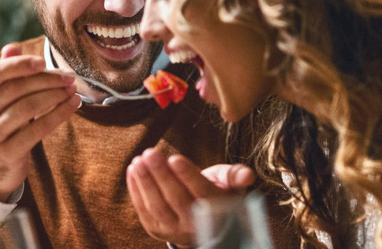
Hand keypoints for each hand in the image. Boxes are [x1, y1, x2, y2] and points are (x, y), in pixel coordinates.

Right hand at [0, 44, 81, 200]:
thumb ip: (4, 73)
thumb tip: (13, 47)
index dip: (19, 64)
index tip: (43, 62)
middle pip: (15, 89)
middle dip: (46, 80)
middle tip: (68, 77)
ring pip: (28, 107)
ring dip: (56, 96)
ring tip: (73, 90)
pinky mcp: (6, 152)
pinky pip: (38, 129)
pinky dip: (59, 114)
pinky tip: (72, 106)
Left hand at [126, 148, 254, 247]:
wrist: (204, 225)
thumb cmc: (216, 195)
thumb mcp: (229, 184)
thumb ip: (235, 176)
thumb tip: (248, 175)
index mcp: (216, 209)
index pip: (201, 192)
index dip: (187, 175)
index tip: (174, 158)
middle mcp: (195, 224)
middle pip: (176, 198)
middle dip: (161, 174)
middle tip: (151, 153)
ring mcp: (174, 229)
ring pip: (157, 206)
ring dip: (145, 182)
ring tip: (139, 160)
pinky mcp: (157, 229)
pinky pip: (144, 210)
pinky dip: (136, 190)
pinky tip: (133, 170)